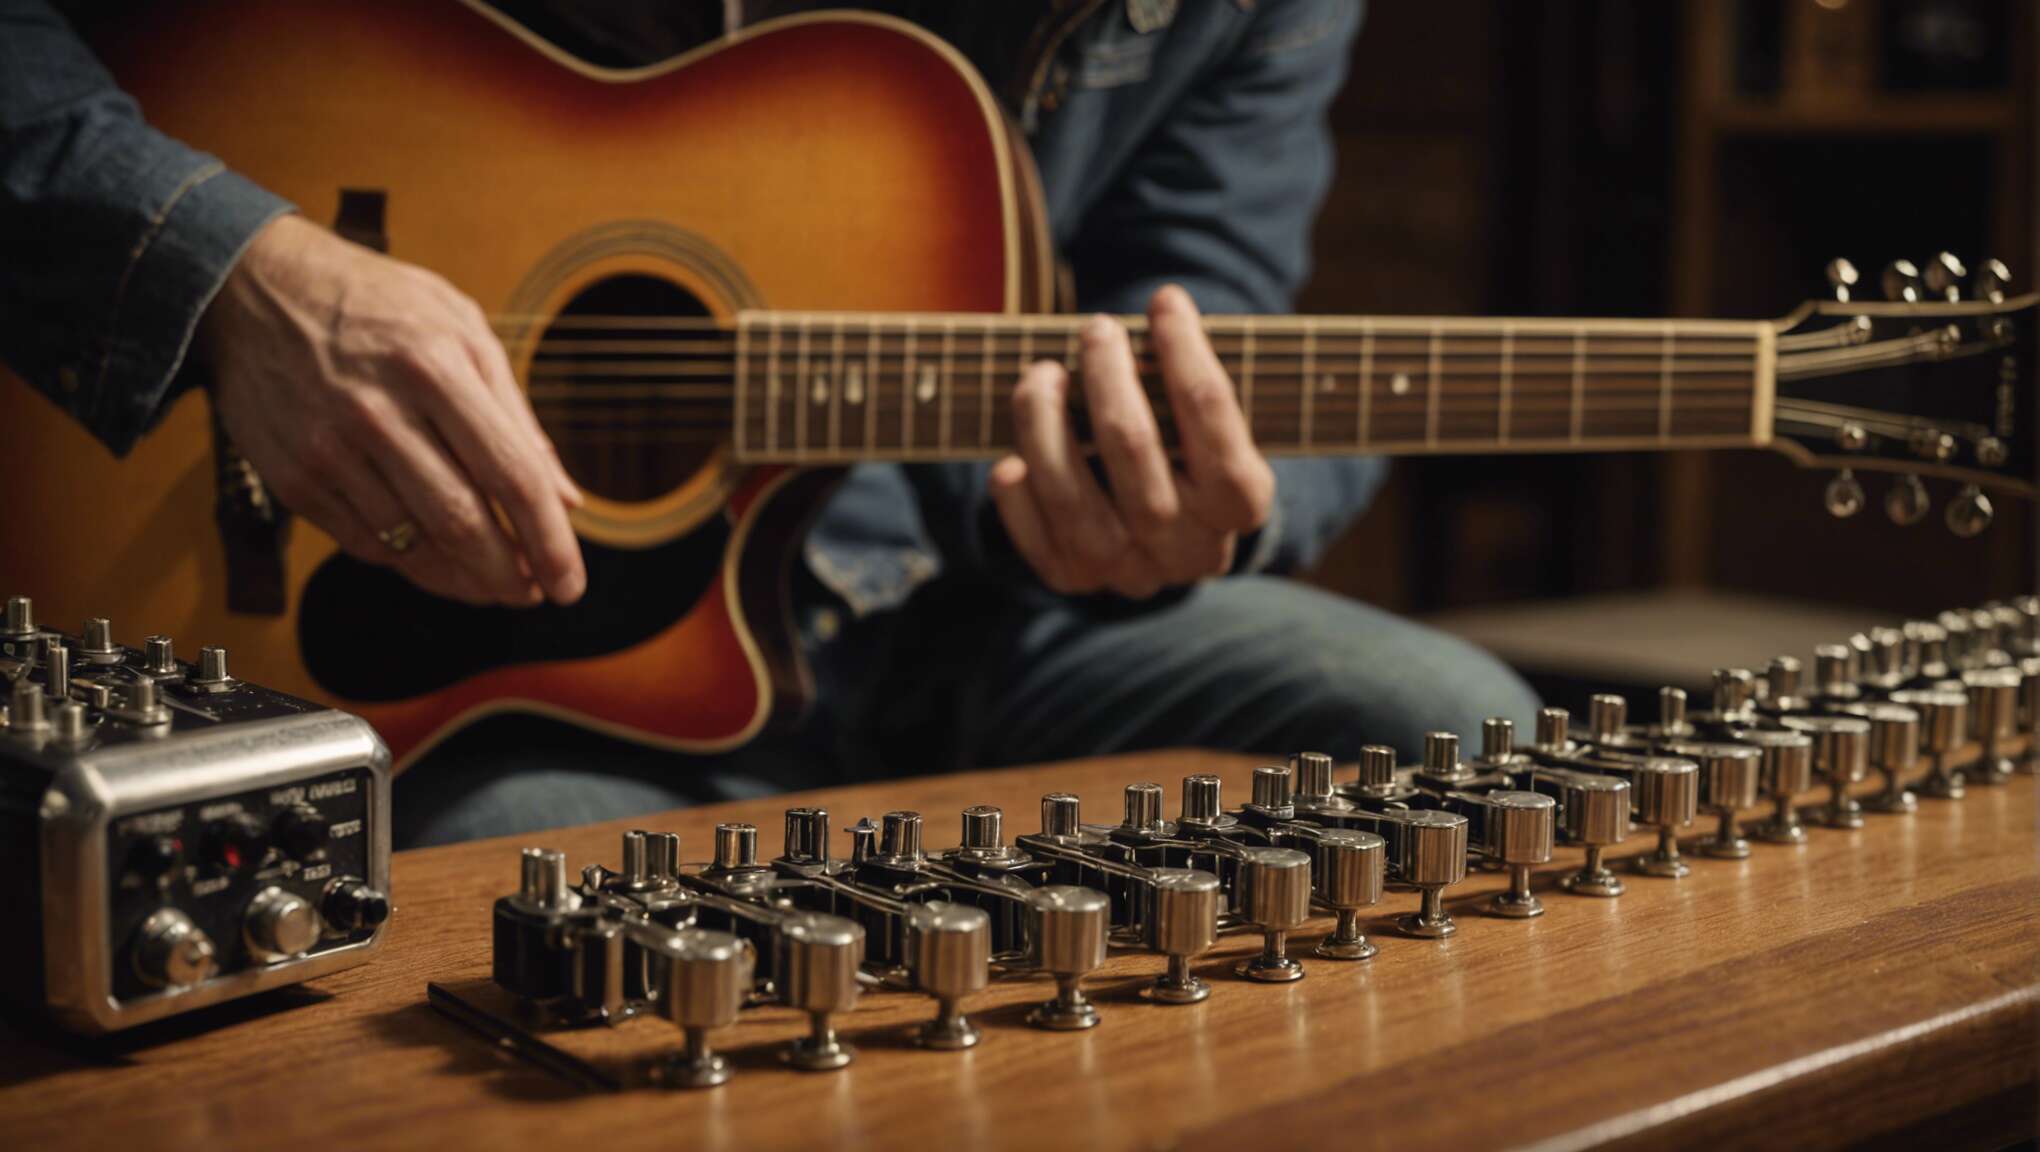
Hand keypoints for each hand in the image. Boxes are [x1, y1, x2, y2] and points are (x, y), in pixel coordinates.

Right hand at [199, 214, 585, 605]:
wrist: (252, 290)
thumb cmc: (377, 305)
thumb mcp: (461, 328)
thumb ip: (516, 415)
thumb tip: (565, 499)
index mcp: (436, 366)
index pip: (510, 474)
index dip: (549, 540)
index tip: (570, 583)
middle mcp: (380, 411)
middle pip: (462, 522)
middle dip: (510, 575)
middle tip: (535, 594)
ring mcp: (330, 448)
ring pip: (412, 545)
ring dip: (463, 579)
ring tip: (495, 584)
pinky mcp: (294, 477)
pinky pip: (365, 543)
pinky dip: (410, 563)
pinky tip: (437, 561)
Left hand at [990, 285, 1274, 597]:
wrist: (1163, 536)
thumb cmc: (1184, 449)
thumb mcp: (1204, 421)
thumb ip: (1184, 381)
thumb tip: (1157, 313)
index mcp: (1240, 503)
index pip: (1216, 422)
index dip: (1187, 353)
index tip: (1165, 300)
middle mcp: (1188, 546)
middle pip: (1137, 454)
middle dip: (1109, 380)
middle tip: (1096, 329)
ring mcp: (1130, 570)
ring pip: (1077, 503)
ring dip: (1046, 429)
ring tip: (1040, 375)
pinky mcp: (1075, 580)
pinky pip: (1038, 542)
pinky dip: (1018, 501)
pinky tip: (1009, 461)